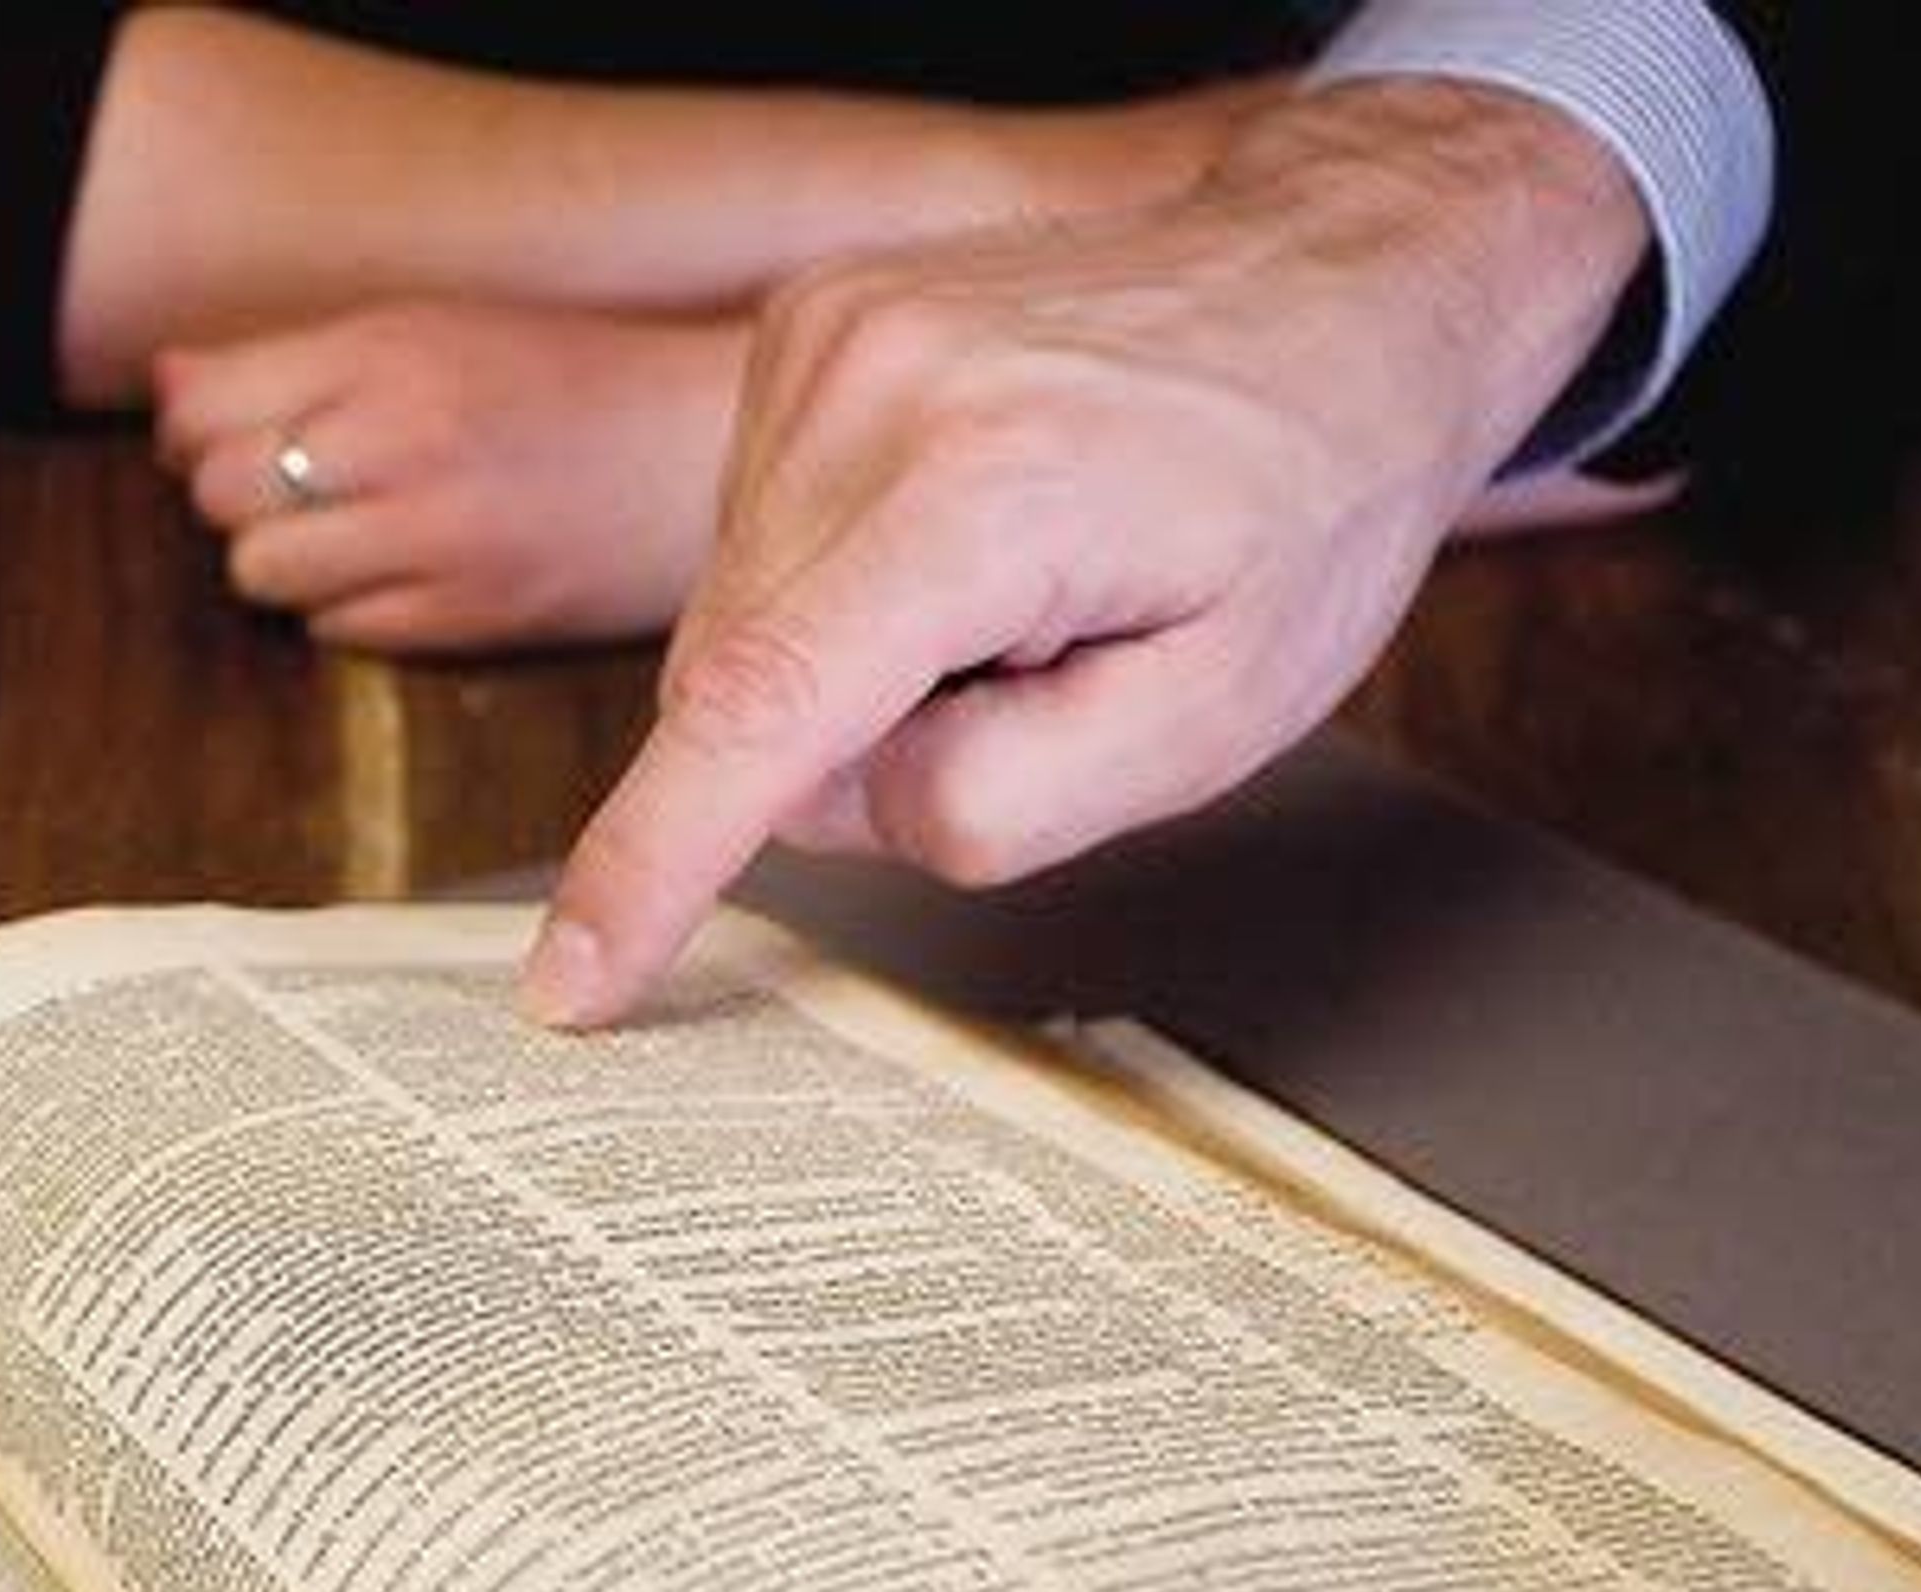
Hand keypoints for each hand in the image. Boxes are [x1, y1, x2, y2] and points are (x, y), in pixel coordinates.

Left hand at [153, 300, 750, 655]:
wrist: (702, 448)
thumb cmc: (565, 380)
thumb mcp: (432, 329)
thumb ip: (293, 359)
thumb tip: (165, 384)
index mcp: (387, 350)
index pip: (201, 411)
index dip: (193, 432)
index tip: (231, 435)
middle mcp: (402, 439)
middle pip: (218, 494)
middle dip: (239, 496)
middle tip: (302, 485)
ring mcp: (434, 536)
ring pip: (261, 573)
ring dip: (284, 560)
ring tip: (351, 531)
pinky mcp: (465, 617)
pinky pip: (335, 629)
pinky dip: (347, 607)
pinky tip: (404, 571)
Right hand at [522, 81, 1652, 1027]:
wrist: (1347, 279)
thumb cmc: (1306, 501)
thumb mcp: (1217, 719)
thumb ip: (1004, 805)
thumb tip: (834, 805)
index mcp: (990, 491)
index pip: (760, 713)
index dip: (651, 865)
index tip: (573, 983)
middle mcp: (875, 388)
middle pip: (741, 693)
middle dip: (852, 745)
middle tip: (1033, 676)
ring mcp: (825, 340)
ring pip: (738, 625)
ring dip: (848, 660)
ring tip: (1018, 580)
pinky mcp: (802, 328)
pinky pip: (756, 539)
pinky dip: (839, 580)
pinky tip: (968, 527)